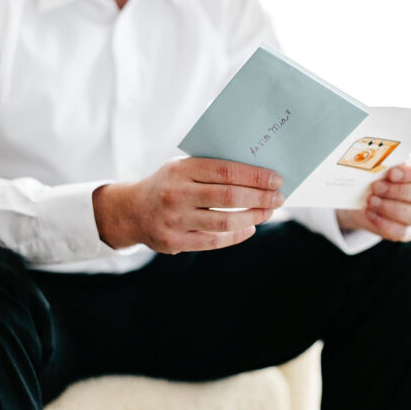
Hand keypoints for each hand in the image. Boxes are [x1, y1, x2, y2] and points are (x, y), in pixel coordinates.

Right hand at [93, 158, 283, 252]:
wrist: (131, 210)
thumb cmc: (170, 183)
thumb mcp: (183, 167)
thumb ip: (213, 168)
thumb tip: (259, 173)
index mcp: (181, 169)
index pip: (226, 171)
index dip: (255, 176)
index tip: (277, 180)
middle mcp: (176, 194)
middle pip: (229, 197)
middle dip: (260, 198)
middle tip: (279, 198)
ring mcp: (174, 220)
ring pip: (225, 222)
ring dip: (253, 217)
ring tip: (268, 212)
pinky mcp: (175, 242)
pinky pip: (214, 241)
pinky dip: (237, 235)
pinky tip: (250, 228)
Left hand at [336, 160, 410, 241]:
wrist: (368, 196)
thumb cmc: (380, 176)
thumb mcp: (383, 167)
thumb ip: (384, 165)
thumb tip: (373, 166)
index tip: (391, 173)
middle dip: (399, 191)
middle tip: (376, 187)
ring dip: (391, 208)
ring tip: (371, 200)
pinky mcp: (409, 232)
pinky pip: (401, 232)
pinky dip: (383, 222)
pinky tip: (370, 213)